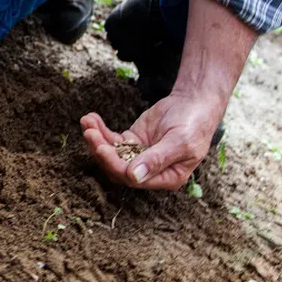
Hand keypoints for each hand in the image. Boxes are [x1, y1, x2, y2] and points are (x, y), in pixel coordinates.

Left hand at [80, 89, 223, 188]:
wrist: (194, 102)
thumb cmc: (193, 124)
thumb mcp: (180, 142)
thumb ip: (157, 159)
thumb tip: (134, 177)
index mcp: (166, 178)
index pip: (133, 179)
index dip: (115, 165)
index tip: (102, 148)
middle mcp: (150, 171)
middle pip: (117, 168)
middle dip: (101, 151)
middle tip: (90, 133)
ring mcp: (138, 156)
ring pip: (111, 154)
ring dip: (96, 139)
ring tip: (87, 122)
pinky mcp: (132, 141)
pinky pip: (112, 140)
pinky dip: (100, 130)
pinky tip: (91, 118)